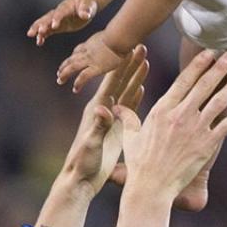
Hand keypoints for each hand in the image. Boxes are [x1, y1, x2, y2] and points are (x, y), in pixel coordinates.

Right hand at [27, 0, 99, 45]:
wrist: (84, 2)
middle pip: (48, 17)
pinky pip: (48, 30)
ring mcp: (56, 18)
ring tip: (31, 35)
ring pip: (45, 23)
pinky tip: (38, 42)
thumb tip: (85, 15)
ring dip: (38, 28)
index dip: (57, 19)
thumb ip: (86, 10)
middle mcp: (58, 12)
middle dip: (42, 24)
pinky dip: (43, 35)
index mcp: (66, 7)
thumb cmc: (87, 3)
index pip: (60, 13)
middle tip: (37, 31)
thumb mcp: (89, 5)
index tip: (53, 26)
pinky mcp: (57, 25)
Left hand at [58, 32, 130, 93]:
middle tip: (58, 72)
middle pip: (72, 59)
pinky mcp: (95, 68)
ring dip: (64, 74)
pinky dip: (78, 83)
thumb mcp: (114, 34)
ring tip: (59, 81)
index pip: (79, 50)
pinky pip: (83, 77)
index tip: (71, 59)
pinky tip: (75, 89)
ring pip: (72, 67)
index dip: (73, 56)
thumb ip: (115, 37)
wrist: (118, 36)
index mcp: (91, 42)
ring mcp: (90, 59)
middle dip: (64, 66)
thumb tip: (123, 37)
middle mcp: (87, 51)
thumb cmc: (121, 33)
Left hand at [58, 44, 148, 194]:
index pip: (112, 82)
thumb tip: (104, 109)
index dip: (122, 65)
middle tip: (141, 47)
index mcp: (97, 109)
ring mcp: (110, 119)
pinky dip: (135, 95)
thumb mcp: (91, 144)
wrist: (80, 179)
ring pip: (126, 92)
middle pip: (120, 81)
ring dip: (135, 76)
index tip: (132, 50)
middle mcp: (103, 109)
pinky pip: (127, 108)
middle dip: (131, 64)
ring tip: (145, 61)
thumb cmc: (83, 163)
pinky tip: (142, 87)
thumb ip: (98, 126)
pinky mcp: (116, 129)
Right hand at [114, 50, 226, 226]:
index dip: (198, 65)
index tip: (209, 52)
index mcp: (163, 109)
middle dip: (220, 67)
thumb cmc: (139, 163)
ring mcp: (196, 129)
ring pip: (219, 101)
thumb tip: (117, 108)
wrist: (152, 186)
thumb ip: (128, 118)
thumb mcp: (131, 136)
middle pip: (204, 85)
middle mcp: (181, 115)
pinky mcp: (207, 145)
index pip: (184, 81)